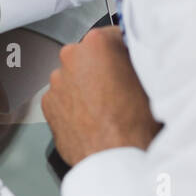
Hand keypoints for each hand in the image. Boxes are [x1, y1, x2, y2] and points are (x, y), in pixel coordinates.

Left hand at [41, 26, 162, 166]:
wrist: (115, 160)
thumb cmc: (133, 125)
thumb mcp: (147, 81)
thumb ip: (135, 59)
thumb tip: (133, 54)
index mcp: (96, 44)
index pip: (110, 35)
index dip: (121, 50)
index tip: (125, 60)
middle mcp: (71, 58)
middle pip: (88, 55)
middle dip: (100, 68)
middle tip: (118, 88)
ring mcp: (57, 81)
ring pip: (74, 77)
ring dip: (85, 86)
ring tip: (106, 108)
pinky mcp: (48, 104)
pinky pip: (63, 97)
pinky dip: (74, 104)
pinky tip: (91, 118)